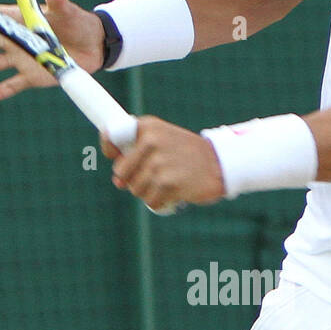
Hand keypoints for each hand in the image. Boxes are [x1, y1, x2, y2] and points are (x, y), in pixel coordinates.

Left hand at [102, 117, 225, 209]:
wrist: (221, 164)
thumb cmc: (187, 154)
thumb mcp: (163, 139)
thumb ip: (137, 152)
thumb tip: (118, 181)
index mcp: (148, 127)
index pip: (111, 134)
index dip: (109, 149)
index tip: (114, 156)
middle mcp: (151, 141)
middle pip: (121, 174)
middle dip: (134, 180)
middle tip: (156, 174)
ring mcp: (159, 163)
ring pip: (136, 190)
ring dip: (150, 192)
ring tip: (169, 181)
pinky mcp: (168, 183)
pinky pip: (151, 202)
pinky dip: (161, 202)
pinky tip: (175, 193)